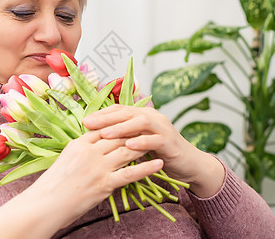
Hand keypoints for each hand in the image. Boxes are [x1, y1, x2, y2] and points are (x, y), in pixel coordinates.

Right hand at [0, 129, 162, 238]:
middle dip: (134, 132)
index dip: (119, 125)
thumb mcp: (64, 160)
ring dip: (143, 146)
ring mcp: (98, 167)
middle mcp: (89, 152)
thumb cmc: (51, 186)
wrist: (44, 205)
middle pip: (118, 136)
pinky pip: (131, 173)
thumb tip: (92, 144)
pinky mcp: (104, 184)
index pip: (104, 128)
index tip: (131, 123)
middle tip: (149, 130)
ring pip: (126, 151)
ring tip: (156, 143)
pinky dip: (147, 167)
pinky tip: (158, 163)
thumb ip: (80, 150)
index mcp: (78, 144)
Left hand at [82, 105, 224, 197]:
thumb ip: (123, 137)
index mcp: (143, 115)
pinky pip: (155, 139)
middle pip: (127, 112)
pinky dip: (142, 141)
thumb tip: (97, 137)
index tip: (85, 121)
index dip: (102, 114)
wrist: (189, 165)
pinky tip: (129, 146)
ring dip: (121, 127)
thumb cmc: (159, 154)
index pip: (119, 110)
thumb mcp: (138, 143)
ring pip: (140, 122)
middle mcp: (153, 117)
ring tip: (105, 133)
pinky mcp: (171, 142)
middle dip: (106, 118)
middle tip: (89, 123)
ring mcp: (163, 128)